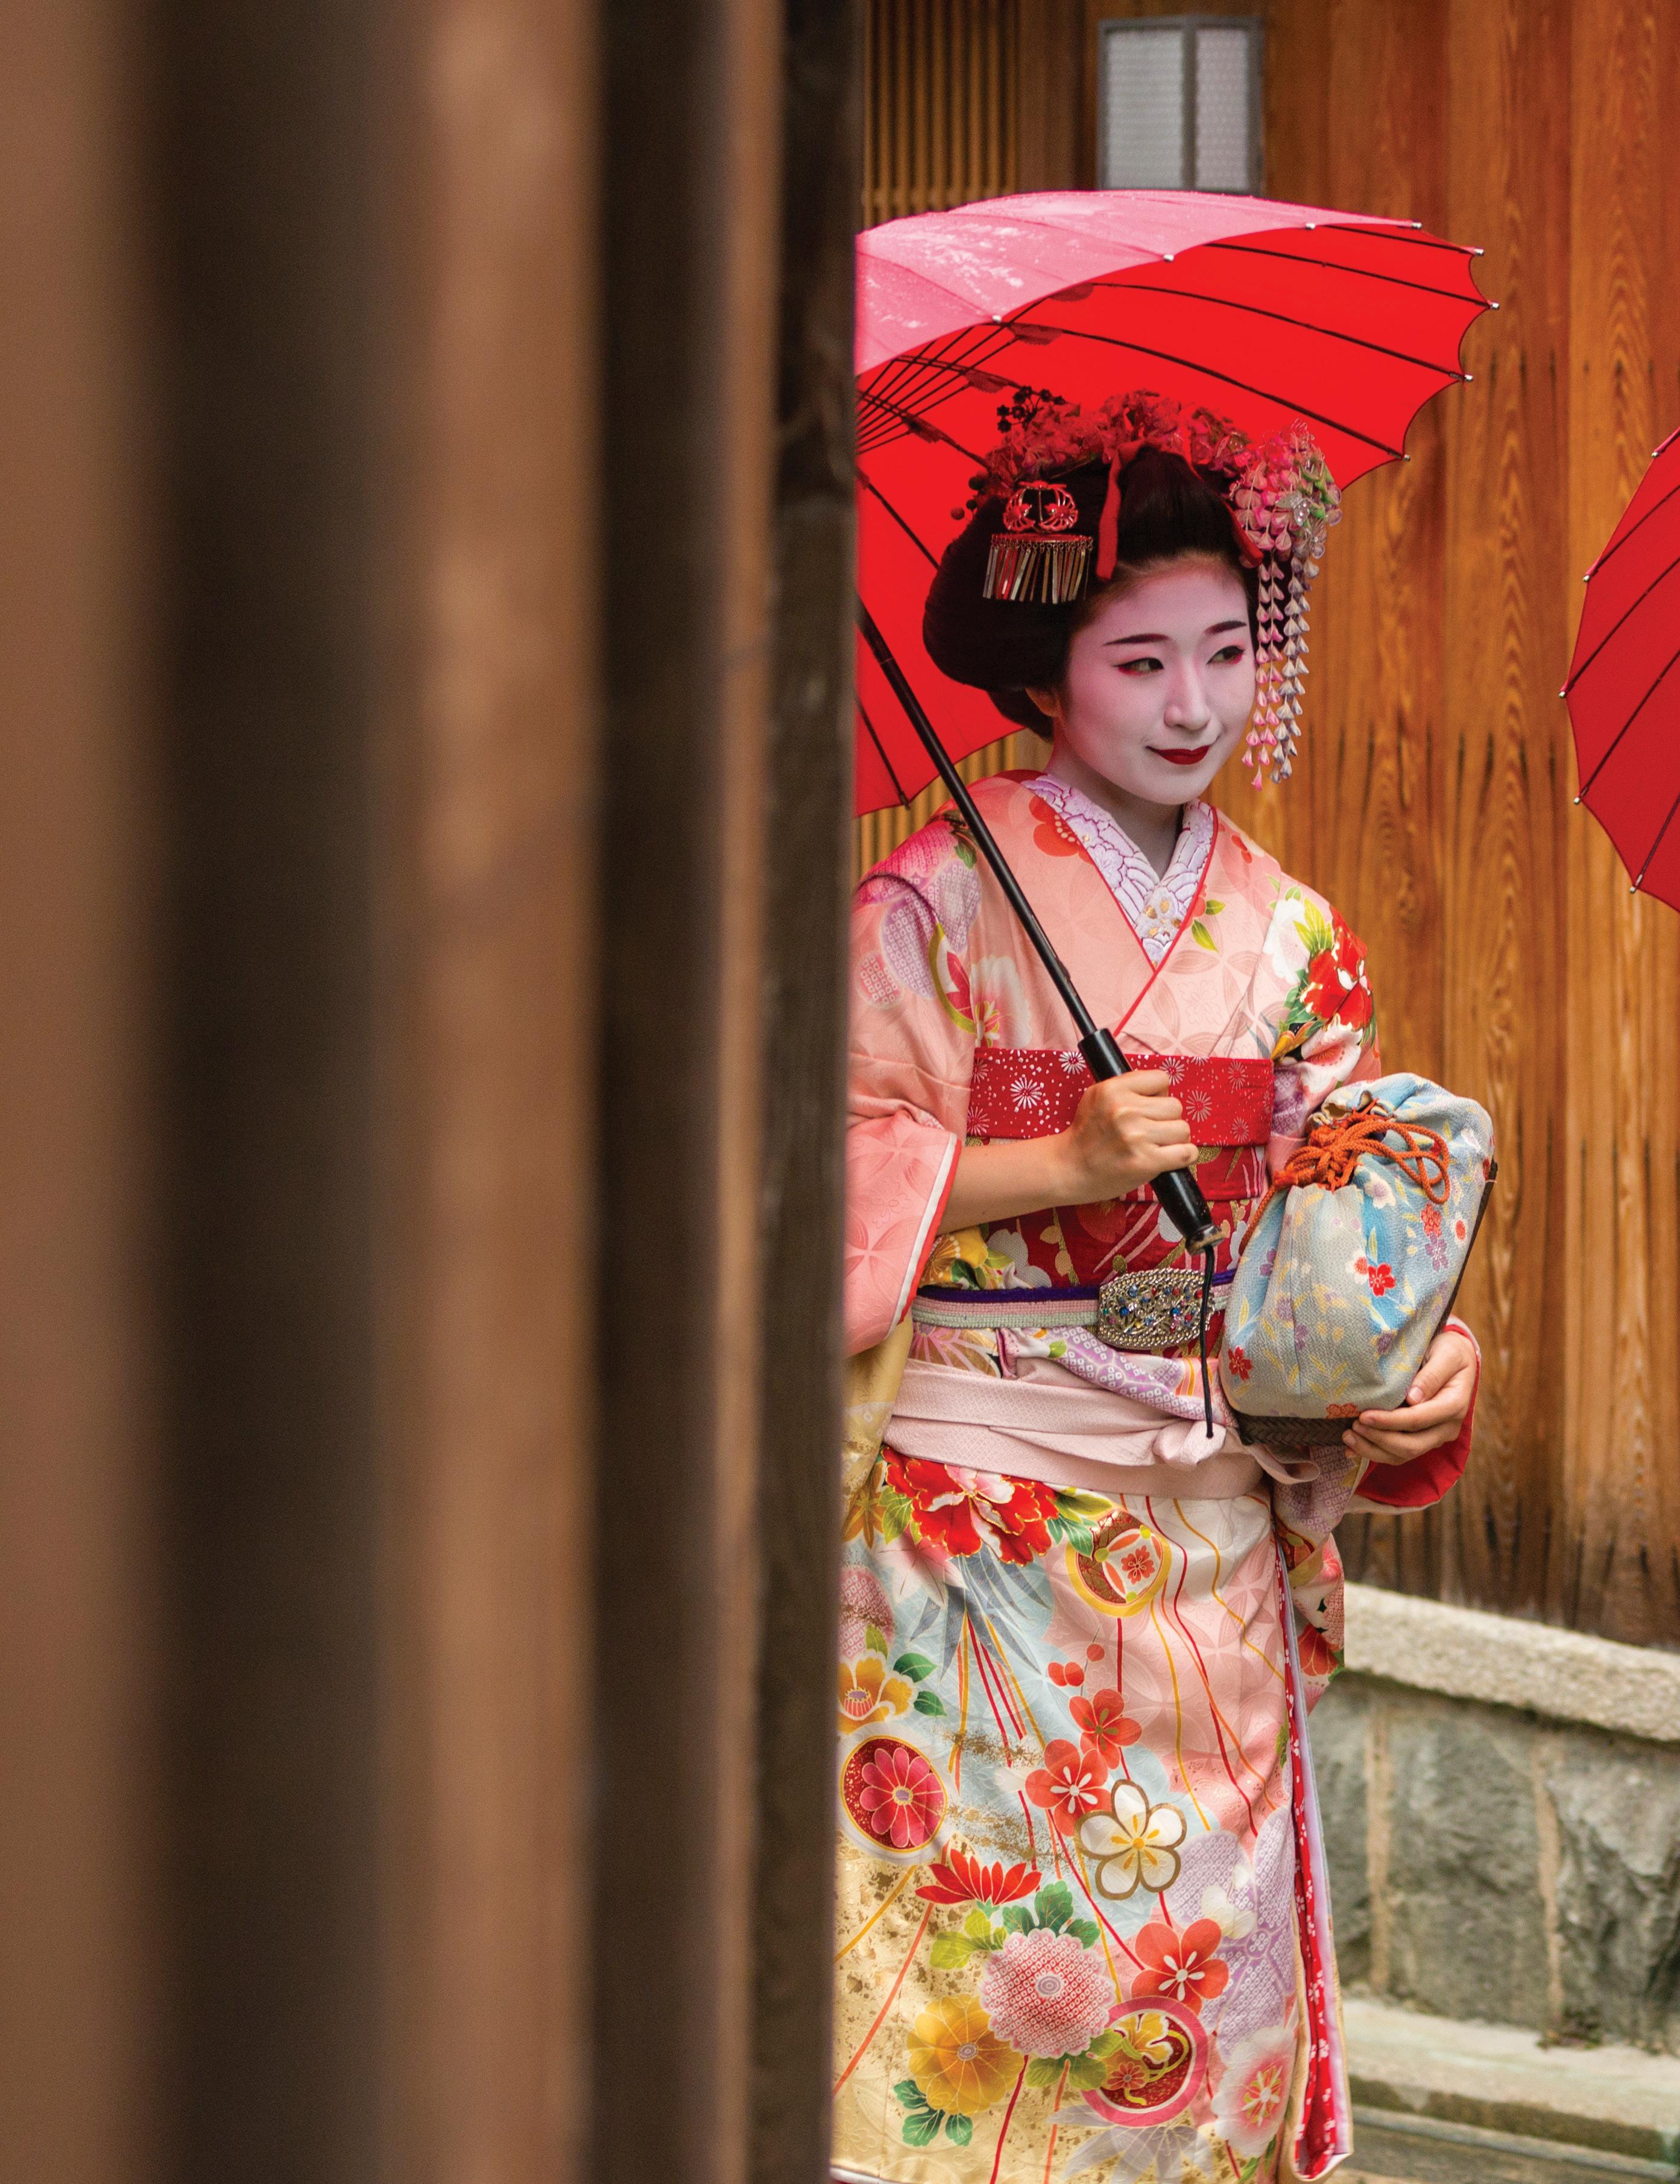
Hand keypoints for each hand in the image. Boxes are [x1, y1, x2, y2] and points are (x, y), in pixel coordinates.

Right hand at [1052, 1070, 1196, 1204]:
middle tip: (1150, 1130)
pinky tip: (1170, 1157)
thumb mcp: (1097, 1097)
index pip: (1161, 1079)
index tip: (1147, 1108)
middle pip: (1175, 1106)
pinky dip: (1184, 1156)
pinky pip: (1186, 1152)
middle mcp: (1125, 1110)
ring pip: (1183, 1129)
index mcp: (1113, 1090)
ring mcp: (1136, 1137)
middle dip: (1167, 1118)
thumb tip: (1162, 1087)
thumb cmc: (1087, 1135)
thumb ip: (1127, 1086)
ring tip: (1156, 1144)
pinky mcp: (1145, 1162)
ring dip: (1175, 1139)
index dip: (1158, 1094)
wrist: (1069, 1169)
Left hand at [1343, 1327, 1476, 1466]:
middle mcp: (1447, 1427)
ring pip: (1404, 1455)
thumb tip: (1412, 1398)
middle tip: (1354, 1425)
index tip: (1365, 1415)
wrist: (1457, 1359)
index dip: (1390, 1421)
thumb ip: (1432, 1375)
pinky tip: (1353, 1446)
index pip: (1419, 1420)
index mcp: (1454, 1405)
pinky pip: (1399, 1454)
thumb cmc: (1450, 1352)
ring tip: (1348, 1435)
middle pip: (1412, 1445)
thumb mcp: (1446, 1354)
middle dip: (1379, 1438)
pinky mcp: (1424, 1438)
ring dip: (1374, 1449)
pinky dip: (1376, 1452)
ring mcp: (1436, 1436)